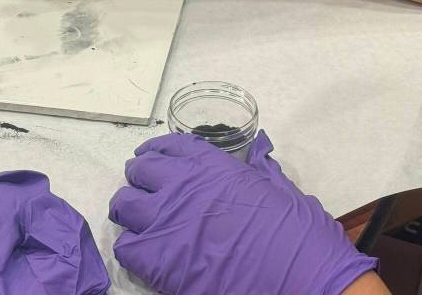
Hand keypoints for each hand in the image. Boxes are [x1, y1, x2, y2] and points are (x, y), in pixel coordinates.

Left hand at [109, 131, 377, 294]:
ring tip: (135, 217)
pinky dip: (130, 247)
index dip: (157, 150)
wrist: (297, 276)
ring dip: (128, 208)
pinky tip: (142, 252)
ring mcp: (168, 222)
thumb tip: (258, 150)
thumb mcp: (280, 188)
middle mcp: (184, 185)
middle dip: (139, 176)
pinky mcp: (159, 261)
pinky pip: (126, 247)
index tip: (152, 156)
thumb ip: (260, 168)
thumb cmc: (295, 232)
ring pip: (125, 204)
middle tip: (143, 187)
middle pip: (141, 170)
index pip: (170, 146)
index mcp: (213, 166)